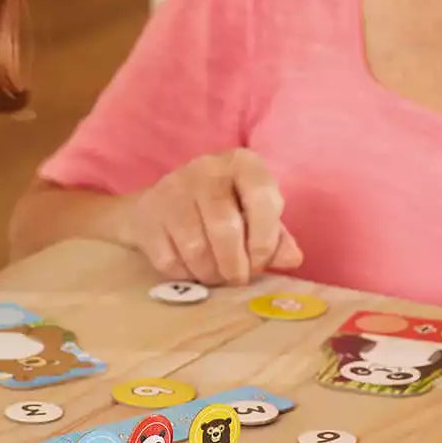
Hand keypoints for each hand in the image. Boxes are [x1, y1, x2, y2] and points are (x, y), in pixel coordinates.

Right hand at [118, 148, 302, 284]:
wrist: (163, 203)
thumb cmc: (224, 210)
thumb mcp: (256, 216)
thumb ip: (277, 237)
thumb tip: (293, 259)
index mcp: (242, 163)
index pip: (262, 197)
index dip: (265, 239)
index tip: (260, 261)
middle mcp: (207, 169)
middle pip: (224, 227)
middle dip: (235, 265)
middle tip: (237, 278)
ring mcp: (173, 190)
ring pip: (195, 247)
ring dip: (210, 273)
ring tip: (216, 276)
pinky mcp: (148, 215)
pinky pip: (169, 259)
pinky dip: (185, 274)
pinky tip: (192, 268)